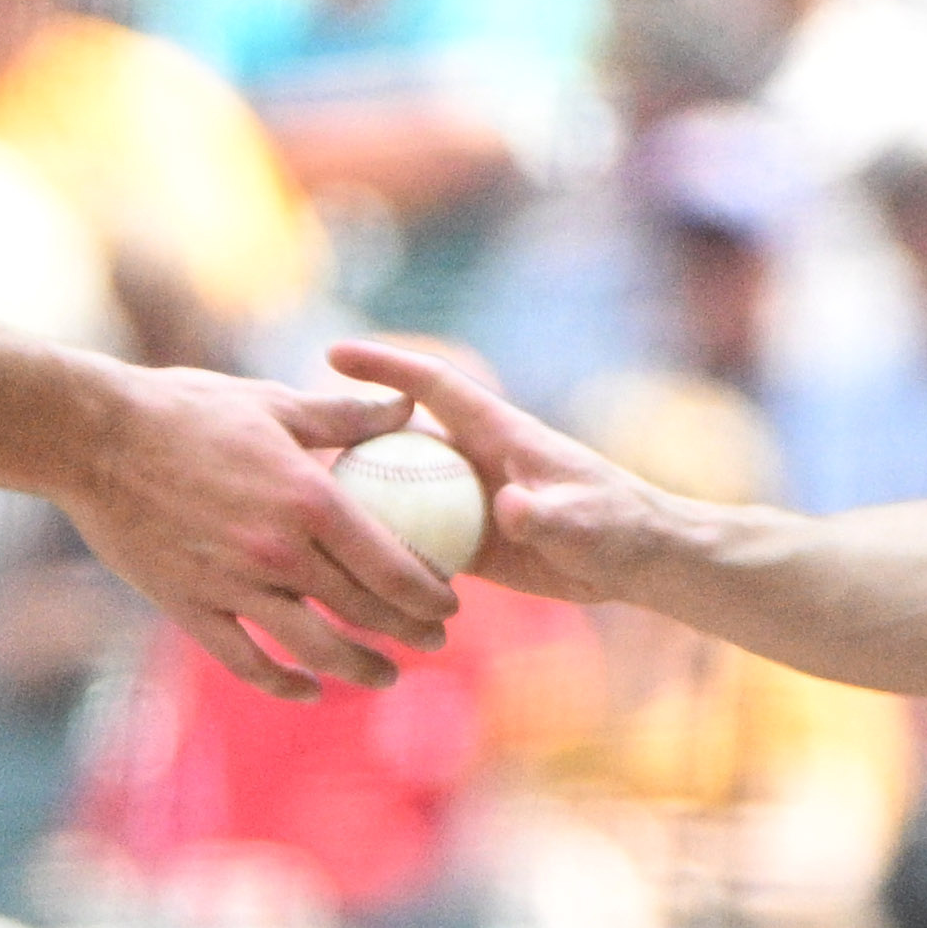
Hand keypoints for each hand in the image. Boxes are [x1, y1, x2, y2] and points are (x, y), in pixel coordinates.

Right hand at [60, 374, 457, 699]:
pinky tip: (306, 691)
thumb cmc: (184, 410)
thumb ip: (345, 416)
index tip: (452, 603)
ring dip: (360, 669)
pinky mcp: (190, 607)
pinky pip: (246, 661)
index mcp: (309, 500)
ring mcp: (233, 586)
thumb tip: (405, 408)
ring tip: (386, 676)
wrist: (94, 438)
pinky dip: (283, 684)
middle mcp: (279, 553)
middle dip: (410, 633)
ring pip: (315, 649)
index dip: (431, 593)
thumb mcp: (273, 404)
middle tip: (435, 641)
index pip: (392, 565)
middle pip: (363, 612)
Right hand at [326, 338, 679, 608]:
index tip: (334, 354)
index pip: (434, 388)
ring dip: (354, 500)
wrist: (638, 562)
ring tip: (295, 515)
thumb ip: (548, 514)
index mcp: (498, 434)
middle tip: (288, 446)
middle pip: (397, 439)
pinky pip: (410, 543)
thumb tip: (509, 509)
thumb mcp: (586, 521)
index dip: (386, 368)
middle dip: (346, 433)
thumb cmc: (620, 527)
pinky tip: (339, 574)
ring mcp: (465, 502)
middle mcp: (472, 461)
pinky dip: (380, 553)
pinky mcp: (465, 543)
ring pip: (395, 493)